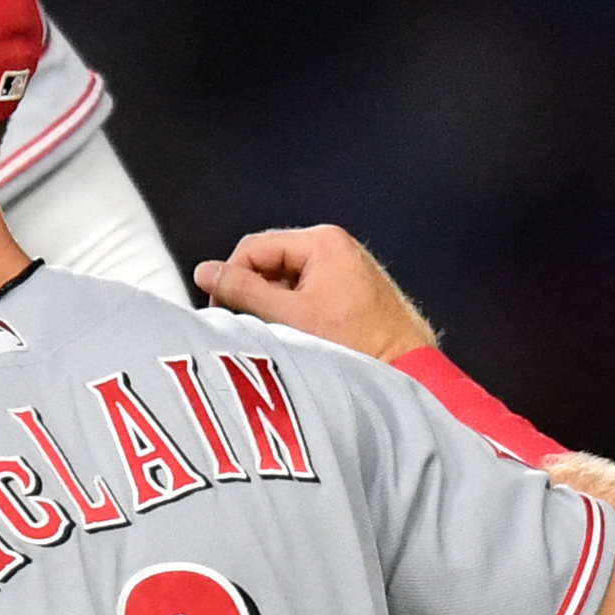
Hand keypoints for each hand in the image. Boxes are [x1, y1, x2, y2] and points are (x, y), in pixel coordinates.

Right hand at [194, 225, 439, 360]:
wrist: (409, 372)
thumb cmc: (358, 346)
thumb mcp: (289, 317)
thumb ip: (243, 291)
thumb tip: (206, 272)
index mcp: (323, 241)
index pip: (253, 248)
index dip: (230, 279)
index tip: (220, 313)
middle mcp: (336, 247)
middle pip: (269, 264)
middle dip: (252, 296)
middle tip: (247, 331)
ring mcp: (345, 270)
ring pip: (285, 283)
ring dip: (272, 309)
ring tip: (277, 340)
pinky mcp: (350, 293)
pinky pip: (306, 296)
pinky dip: (293, 316)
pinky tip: (297, 342)